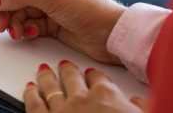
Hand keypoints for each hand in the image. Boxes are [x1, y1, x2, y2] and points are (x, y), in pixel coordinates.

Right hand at [0, 0, 126, 63]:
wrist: (112, 35)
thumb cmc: (90, 9)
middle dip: (4, 11)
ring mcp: (51, 7)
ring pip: (20, 14)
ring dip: (14, 23)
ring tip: (15, 33)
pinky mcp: (53, 25)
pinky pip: (30, 26)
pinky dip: (27, 30)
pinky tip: (32, 33)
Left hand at [24, 61, 146, 111]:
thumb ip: (143, 107)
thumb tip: (139, 101)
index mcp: (106, 95)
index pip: (99, 79)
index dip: (94, 76)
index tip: (92, 74)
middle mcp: (81, 99)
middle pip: (72, 78)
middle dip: (68, 70)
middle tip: (64, 65)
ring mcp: (61, 110)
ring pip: (51, 87)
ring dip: (47, 78)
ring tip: (43, 70)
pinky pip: (35, 104)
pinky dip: (31, 94)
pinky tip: (30, 88)